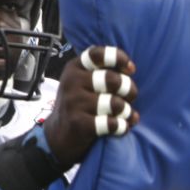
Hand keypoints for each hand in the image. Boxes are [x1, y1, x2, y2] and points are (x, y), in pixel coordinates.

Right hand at [42, 45, 138, 164]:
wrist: (58, 135)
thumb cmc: (80, 104)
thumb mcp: (84, 81)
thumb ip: (104, 71)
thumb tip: (130, 68)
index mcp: (75, 67)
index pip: (99, 54)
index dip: (119, 59)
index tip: (130, 69)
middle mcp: (72, 82)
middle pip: (113, 80)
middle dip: (129, 89)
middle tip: (130, 97)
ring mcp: (74, 103)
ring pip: (115, 103)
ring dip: (126, 111)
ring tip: (125, 115)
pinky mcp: (78, 124)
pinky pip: (111, 123)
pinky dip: (121, 127)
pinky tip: (120, 127)